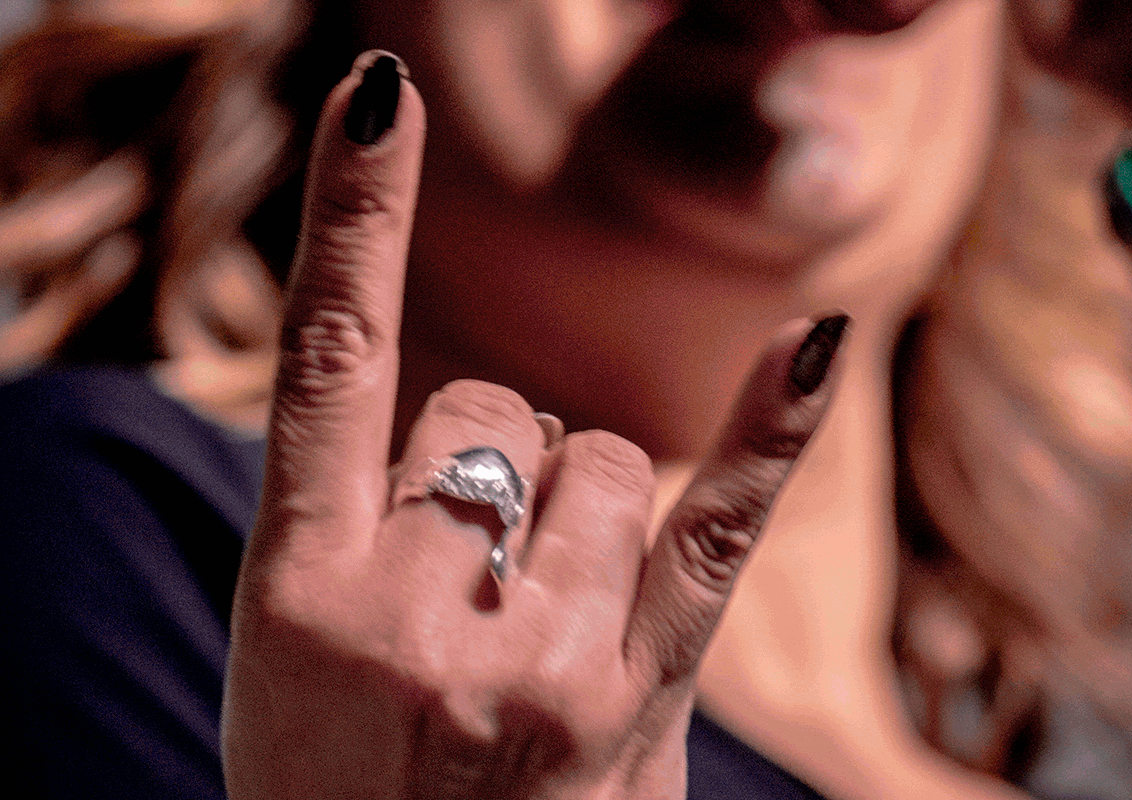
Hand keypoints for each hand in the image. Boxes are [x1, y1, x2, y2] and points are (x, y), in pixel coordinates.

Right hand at [221, 51, 846, 799]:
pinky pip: (714, 530)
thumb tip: (482, 428)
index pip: (328, 357)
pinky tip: (812, 341)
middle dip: (488, 468)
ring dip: (574, 505)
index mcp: (299, 587)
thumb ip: (355, 523)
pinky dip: (769, 428)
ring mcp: (535, 656)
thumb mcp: (291, 654)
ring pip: (595, 457)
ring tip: (535, 617)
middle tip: (461, 588)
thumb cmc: (336, 781)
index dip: (352, 213)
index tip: (379, 98)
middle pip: (493, 413)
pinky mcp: (637, 695)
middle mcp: (415, 613)